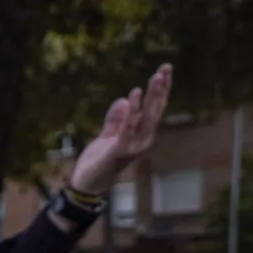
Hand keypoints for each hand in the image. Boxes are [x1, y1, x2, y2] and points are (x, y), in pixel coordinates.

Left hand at [68, 64, 172, 196]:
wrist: (86, 184)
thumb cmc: (98, 162)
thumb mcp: (107, 136)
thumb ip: (116, 120)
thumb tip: (124, 99)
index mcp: (141, 135)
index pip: (154, 109)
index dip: (160, 90)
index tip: (164, 70)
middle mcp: (142, 140)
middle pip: (155, 110)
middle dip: (160, 89)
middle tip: (166, 68)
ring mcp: (133, 146)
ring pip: (146, 118)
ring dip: (151, 97)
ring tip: (155, 78)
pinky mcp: (119, 151)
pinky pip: (127, 129)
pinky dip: (131, 113)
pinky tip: (133, 97)